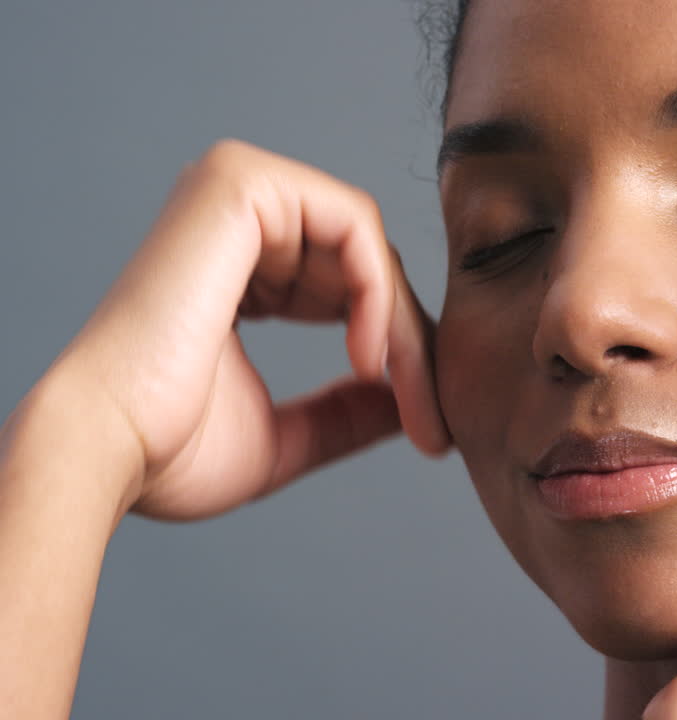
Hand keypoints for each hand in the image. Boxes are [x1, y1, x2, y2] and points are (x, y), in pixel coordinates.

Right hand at [47, 138, 449, 519]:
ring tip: (405, 398)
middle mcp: (236, 217)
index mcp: (238, 265)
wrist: (109, 452)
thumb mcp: (285, 435)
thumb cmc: (171, 452)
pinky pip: (355, 227)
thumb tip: (404, 403)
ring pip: (369, 249)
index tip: (427, 429)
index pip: (349, 287)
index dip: (396, 354)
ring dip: (402, 331)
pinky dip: (378, 296)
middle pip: (367, 266)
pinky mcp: (241, 183)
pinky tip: (368, 358)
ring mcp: (234, 189)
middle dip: (411, 347)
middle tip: (432, 423)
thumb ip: (346, 411)